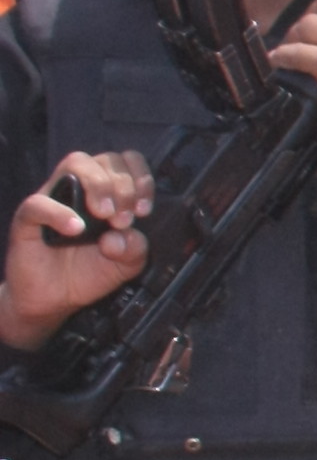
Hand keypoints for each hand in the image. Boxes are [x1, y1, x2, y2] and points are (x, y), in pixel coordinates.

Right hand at [1, 147, 153, 348]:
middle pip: (106, 159)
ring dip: (98, 185)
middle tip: (123, 219)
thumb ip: (136, 247)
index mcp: (109, 193)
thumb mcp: (126, 263)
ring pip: (76, 163)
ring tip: (106, 216)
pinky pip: (40, 203)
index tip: (144, 210)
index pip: (127, 162)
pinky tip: (77, 229)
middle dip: (124, 186)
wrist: (56, 299)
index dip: (141, 179)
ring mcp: (55, 198)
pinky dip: (61, 213)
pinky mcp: (28, 217)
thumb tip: (124, 233)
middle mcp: (82, 188)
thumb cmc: (89, 273)